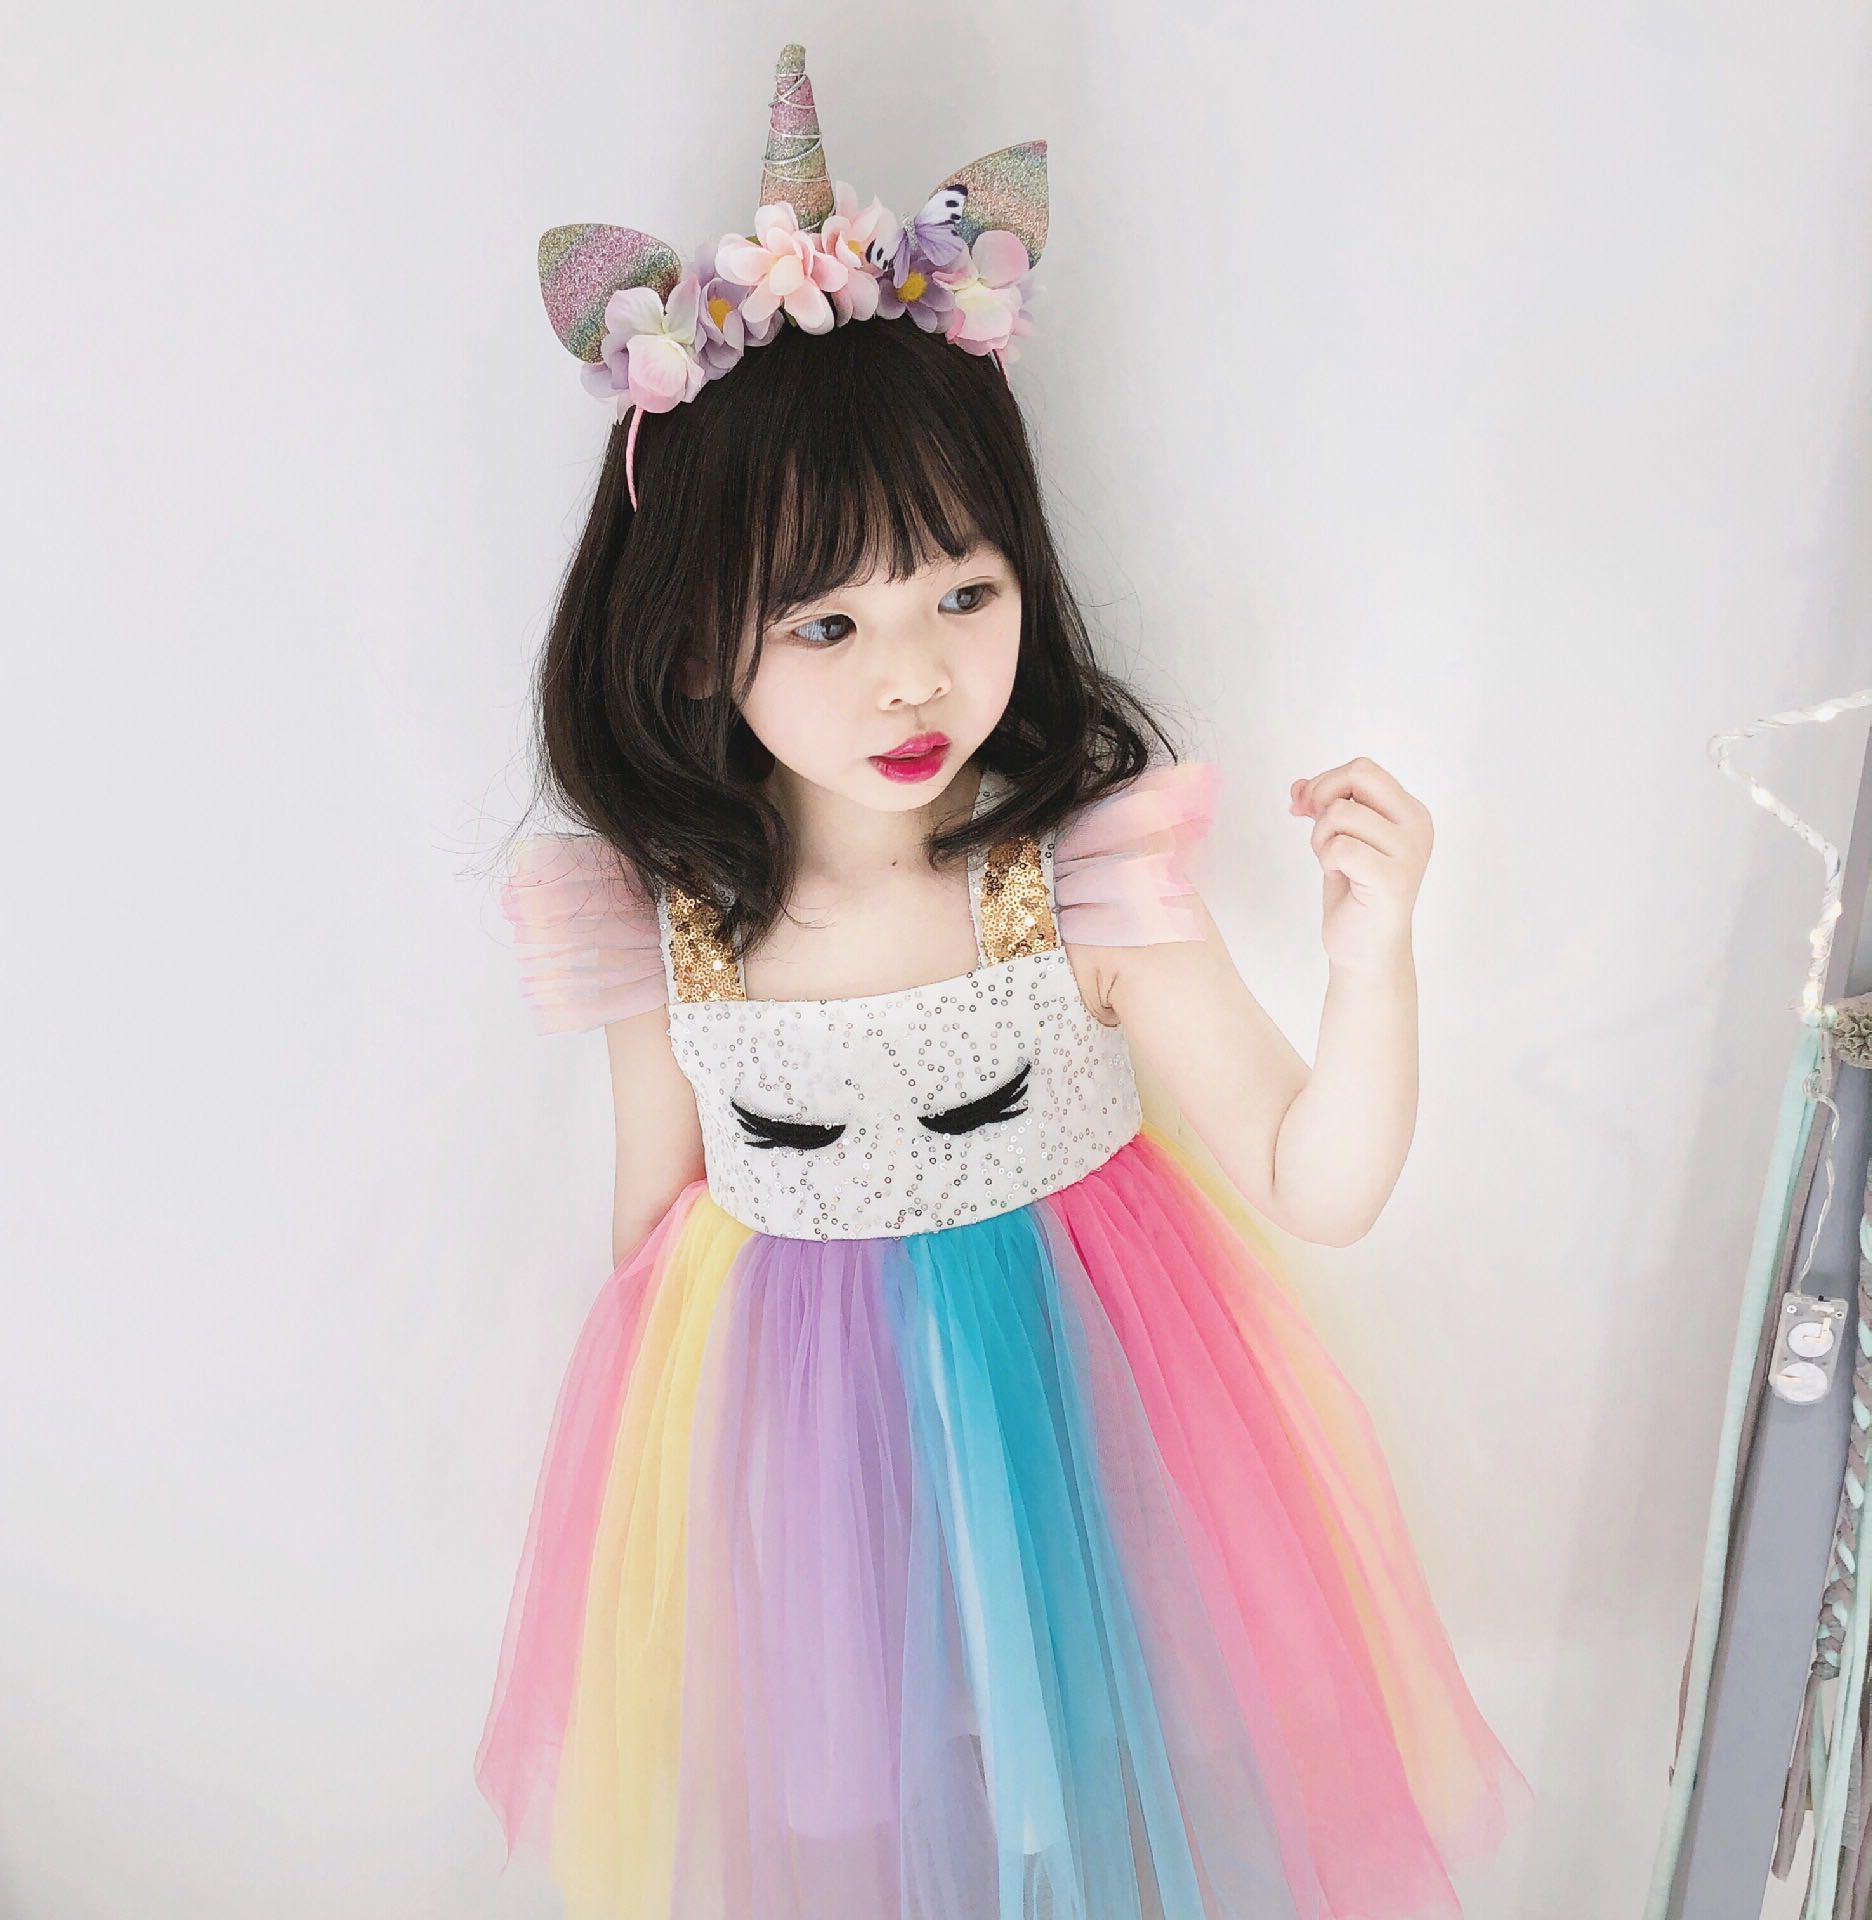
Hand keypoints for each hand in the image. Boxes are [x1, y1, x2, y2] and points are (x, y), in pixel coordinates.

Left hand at [1288, 756, 1432, 974]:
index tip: (1306, 805)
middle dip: (1322, 795)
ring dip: (1321, 836)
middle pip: (1359, 775)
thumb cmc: (1355, 893)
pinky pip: (1340, 847)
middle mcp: (1416, 826)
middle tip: (1313, 825)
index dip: (1326, 781)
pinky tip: (1338, 876)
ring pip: (1341, 813)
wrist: (1366, 949)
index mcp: (1410, 812)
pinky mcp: (1392, 878)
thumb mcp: (1340, 838)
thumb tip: (1298, 786)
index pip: (1364, 769)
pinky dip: (1326, 859)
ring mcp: (1408, 852)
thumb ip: (1326, 806)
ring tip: (1332, 861)